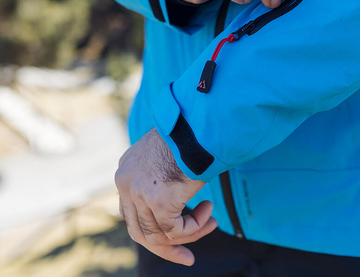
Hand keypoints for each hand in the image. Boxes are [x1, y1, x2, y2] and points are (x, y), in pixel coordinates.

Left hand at [115, 128, 216, 265]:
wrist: (200, 123)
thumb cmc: (191, 134)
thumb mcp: (166, 155)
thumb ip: (159, 177)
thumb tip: (170, 206)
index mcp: (126, 170)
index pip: (131, 213)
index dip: (152, 231)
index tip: (173, 239)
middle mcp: (125, 182)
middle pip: (139, 231)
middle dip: (167, 246)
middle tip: (187, 258)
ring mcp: (139, 192)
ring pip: (159, 234)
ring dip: (190, 234)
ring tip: (211, 222)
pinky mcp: (158, 200)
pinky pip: (175, 229)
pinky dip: (195, 227)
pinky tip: (209, 212)